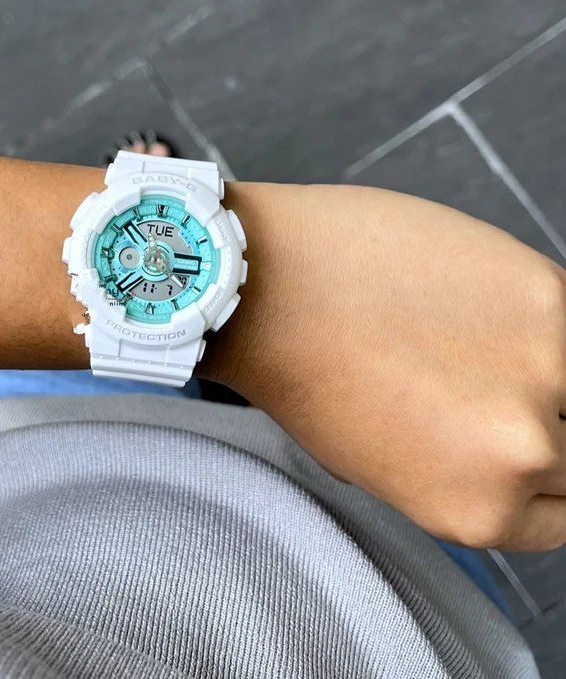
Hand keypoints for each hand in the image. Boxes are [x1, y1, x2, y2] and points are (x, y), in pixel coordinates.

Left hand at [206, 182, 565, 551]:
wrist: (265, 286)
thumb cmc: (300, 370)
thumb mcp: (371, 463)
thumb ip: (451, 473)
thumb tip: (499, 457)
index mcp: (475, 512)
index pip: (565, 516)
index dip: (544, 477)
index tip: (529, 442)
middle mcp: (521, 455)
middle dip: (544, 422)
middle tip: (488, 382)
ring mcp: (544, 370)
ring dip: (541, 363)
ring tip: (476, 336)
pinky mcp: (546, 292)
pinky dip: (537, 312)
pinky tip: (478, 298)